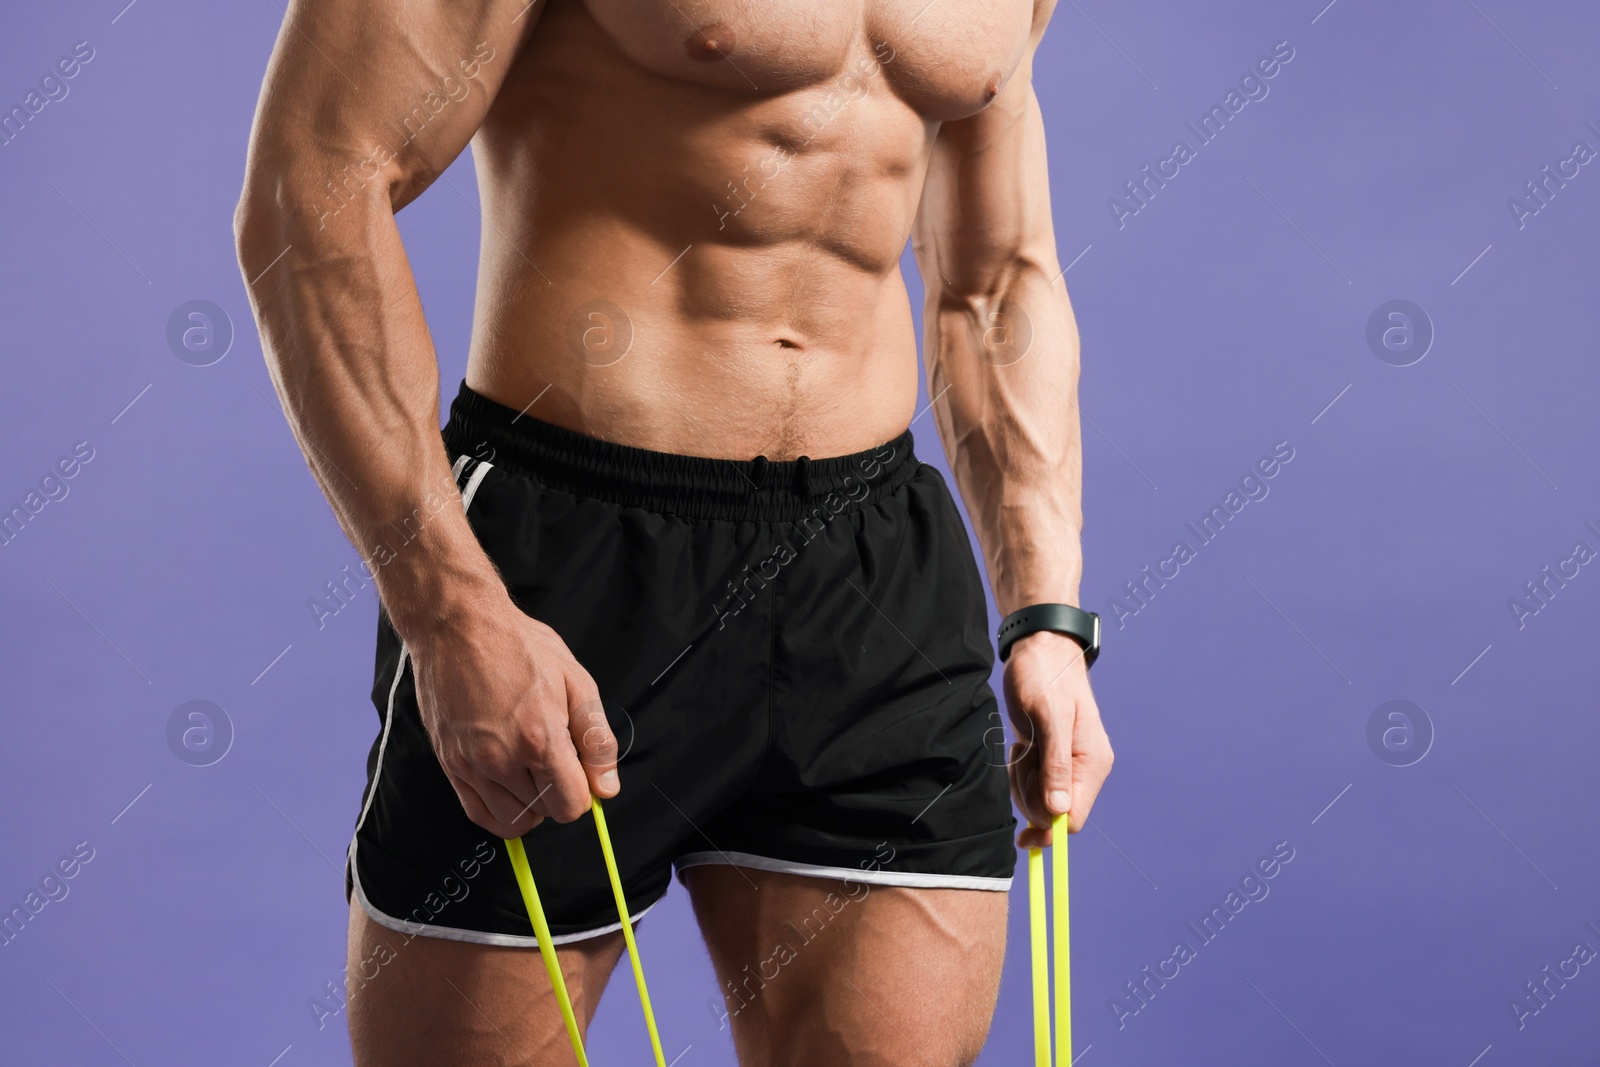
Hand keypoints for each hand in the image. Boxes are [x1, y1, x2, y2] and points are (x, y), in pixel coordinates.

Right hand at [409, 595, 618, 838]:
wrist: (458, 626)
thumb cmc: (517, 645)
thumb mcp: (576, 682)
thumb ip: (596, 741)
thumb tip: (606, 787)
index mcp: (539, 738)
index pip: (571, 805)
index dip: (583, 791)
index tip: (579, 771)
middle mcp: (501, 759)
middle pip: (544, 813)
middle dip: (557, 792)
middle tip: (553, 758)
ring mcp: (471, 765)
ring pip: (513, 820)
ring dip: (530, 804)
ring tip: (530, 768)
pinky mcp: (449, 764)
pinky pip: (478, 813)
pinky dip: (500, 812)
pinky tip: (510, 788)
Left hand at [1002, 630, 1112, 848]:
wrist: (1038, 649)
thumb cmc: (1045, 676)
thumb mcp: (1049, 717)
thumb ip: (1056, 765)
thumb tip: (1059, 811)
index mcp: (1092, 762)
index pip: (1072, 818)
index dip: (1047, 826)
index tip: (1021, 828)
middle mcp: (1082, 768)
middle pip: (1050, 812)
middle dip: (1028, 792)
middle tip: (1022, 756)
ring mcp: (1065, 764)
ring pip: (1036, 798)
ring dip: (1021, 777)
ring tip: (1023, 743)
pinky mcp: (1048, 758)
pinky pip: (1028, 781)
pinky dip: (1018, 767)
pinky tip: (1022, 743)